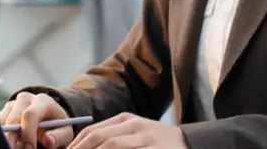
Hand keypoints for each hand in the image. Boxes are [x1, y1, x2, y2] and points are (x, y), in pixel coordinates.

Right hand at [0, 92, 71, 147]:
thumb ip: (59, 137)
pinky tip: (8, 142)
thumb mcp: (65, 132)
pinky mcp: (2, 112)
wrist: (49, 118)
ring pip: (1, 121)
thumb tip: (48, 140)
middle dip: (14, 139)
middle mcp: (25, 99)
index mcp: (42, 101)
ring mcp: (12, 105)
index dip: (28, 133)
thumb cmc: (57, 127)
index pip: (29, 115)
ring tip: (16, 146)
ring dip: (6, 137)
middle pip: (12, 119)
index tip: (29, 148)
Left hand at [69, 112, 187, 148]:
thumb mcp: (133, 134)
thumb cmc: (156, 143)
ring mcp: (147, 140)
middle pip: (100, 140)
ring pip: (113, 147)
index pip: (91, 132)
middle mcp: (135, 127)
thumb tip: (79, 147)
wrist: (191, 144)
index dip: (75, 146)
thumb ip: (110, 138)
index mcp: (125, 120)